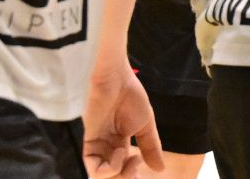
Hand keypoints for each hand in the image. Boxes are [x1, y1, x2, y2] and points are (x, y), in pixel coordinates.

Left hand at [82, 62, 163, 176]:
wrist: (118, 80)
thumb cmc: (131, 97)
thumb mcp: (146, 125)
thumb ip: (151, 147)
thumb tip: (160, 169)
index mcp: (119, 143)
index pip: (122, 168)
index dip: (130, 174)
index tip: (141, 166)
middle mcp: (107, 148)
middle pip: (111, 175)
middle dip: (126, 177)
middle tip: (137, 164)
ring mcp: (97, 146)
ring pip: (101, 175)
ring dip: (118, 173)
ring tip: (130, 157)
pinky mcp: (89, 141)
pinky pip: (93, 166)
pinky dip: (108, 169)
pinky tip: (120, 154)